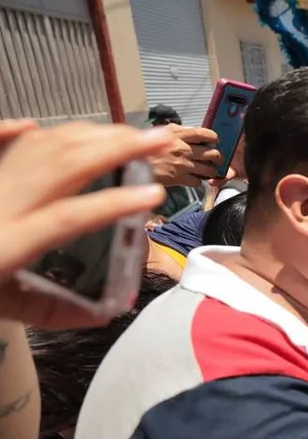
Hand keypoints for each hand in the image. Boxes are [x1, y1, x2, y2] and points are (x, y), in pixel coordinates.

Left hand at [0, 121, 169, 327]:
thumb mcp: (5, 313)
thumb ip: (55, 311)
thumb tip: (106, 311)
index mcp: (7, 247)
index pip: (68, 217)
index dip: (113, 204)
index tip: (154, 195)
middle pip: (62, 163)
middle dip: (116, 146)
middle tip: (160, 139)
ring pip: (38, 146)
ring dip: (85, 134)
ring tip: (124, 133)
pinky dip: (10, 130)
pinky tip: (32, 125)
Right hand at [147, 125, 221, 186]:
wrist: (130, 165)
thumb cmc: (144, 148)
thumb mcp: (159, 132)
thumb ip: (177, 130)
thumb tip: (190, 130)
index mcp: (178, 136)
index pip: (203, 133)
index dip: (213, 136)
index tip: (215, 140)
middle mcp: (183, 150)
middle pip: (212, 153)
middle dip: (217, 157)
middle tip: (215, 159)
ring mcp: (183, 165)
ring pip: (209, 169)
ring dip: (211, 170)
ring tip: (207, 170)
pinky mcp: (179, 179)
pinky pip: (197, 182)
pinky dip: (198, 181)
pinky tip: (193, 178)